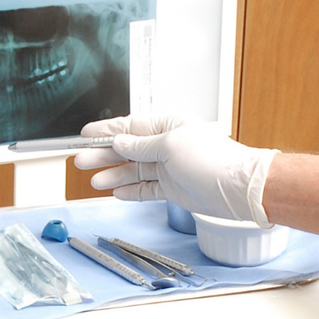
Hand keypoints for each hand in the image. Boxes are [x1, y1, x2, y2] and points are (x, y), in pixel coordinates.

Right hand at [74, 114, 279, 224]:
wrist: (237, 190)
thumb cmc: (213, 161)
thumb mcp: (170, 146)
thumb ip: (141, 146)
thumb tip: (120, 142)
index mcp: (168, 126)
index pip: (130, 127)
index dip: (106, 132)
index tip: (85, 136)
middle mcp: (167, 145)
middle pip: (128, 150)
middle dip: (104, 155)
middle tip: (81, 161)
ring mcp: (170, 168)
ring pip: (134, 170)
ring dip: (114, 175)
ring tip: (94, 180)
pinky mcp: (174, 188)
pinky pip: (146, 188)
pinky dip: (130, 190)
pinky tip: (115, 192)